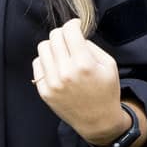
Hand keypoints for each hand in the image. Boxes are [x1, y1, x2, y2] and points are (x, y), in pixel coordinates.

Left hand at [32, 18, 128, 145]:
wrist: (98, 121)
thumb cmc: (106, 91)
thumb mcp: (109, 65)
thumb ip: (91, 46)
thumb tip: (75, 34)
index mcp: (84, 64)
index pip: (69, 30)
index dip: (74, 24)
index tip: (76, 28)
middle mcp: (65, 72)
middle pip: (54, 36)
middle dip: (63, 34)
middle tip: (70, 41)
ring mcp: (52, 83)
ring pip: (43, 47)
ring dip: (53, 46)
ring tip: (62, 54)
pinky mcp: (44, 91)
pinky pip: (37, 64)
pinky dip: (46, 61)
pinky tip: (56, 66)